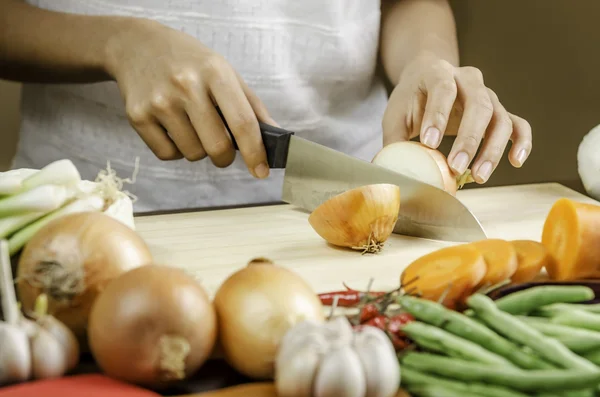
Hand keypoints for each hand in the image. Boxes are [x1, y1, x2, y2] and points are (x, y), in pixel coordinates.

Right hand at [104, 19, 275, 177]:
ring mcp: (159, 102)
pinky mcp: (137, 116)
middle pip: (217, 147)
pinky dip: (176, 149)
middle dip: (225, 157)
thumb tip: (275, 138)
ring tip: (192, 125)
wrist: (136, 45)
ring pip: (192, 154)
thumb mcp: (225, 72)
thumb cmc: (189, 62)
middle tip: (223, 148)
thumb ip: (251, 106)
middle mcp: (186, 86)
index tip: (261, 171)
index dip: (255, 152)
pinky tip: (173, 127)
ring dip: (199, 150)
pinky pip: (168, 154)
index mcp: (215, 72)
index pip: (242, 122)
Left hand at [382, 54, 531, 182]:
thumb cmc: (410, 99)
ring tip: (479, 176)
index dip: (438, 116)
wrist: (427, 79)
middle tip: (457, 166)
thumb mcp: (395, 114)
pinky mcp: (499, 111)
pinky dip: (521, 142)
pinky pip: (518, 124)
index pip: (442, 89)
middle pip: (479, 104)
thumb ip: (394, 140)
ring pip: (500, 118)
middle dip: (469, 138)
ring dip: (492, 148)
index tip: (429, 143)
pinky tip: (516, 161)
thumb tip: (392, 173)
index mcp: (438, 73)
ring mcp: (488, 95)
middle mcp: (468, 80)